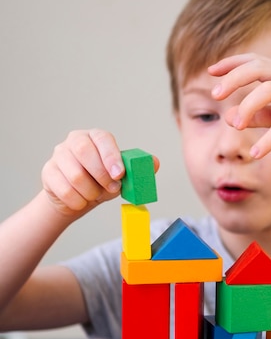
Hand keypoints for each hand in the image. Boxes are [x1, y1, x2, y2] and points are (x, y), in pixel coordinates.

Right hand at [41, 129, 158, 217]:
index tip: (119, 174)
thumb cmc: (100, 183)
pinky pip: (65, 191)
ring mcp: (59, 155)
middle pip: (84, 152)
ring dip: (90, 192)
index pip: (102, 139)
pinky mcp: (48, 172)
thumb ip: (137, 169)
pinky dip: (78, 201)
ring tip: (94, 195)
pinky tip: (81, 200)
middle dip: (101, 175)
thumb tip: (154, 163)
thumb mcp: (120, 177)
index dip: (111, 156)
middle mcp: (74, 141)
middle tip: (111, 189)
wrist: (76, 198)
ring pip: (75, 175)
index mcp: (95, 137)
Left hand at [209, 53, 270, 158]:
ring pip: (268, 90)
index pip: (255, 60)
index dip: (232, 63)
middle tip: (215, 95)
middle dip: (233, 79)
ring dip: (246, 107)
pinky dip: (268, 139)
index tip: (211, 71)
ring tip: (233, 127)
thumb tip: (229, 118)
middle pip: (258, 67)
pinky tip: (256, 153)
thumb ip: (258, 115)